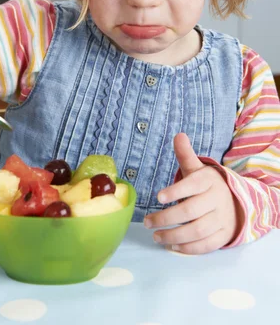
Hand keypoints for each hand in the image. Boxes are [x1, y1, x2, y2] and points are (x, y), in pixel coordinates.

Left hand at [144, 133, 239, 253]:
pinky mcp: (223, 235)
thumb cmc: (207, 185)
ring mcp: (221, 219)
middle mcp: (216, 200)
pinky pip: (206, 245)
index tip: (158, 197)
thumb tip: (179, 135)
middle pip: (191, 211)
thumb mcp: (197, 169)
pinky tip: (172, 246)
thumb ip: (186, 155)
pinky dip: (189, 248)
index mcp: (208, 181)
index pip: (192, 185)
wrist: (236, 202)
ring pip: (198, 230)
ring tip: (156, 236)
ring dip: (174, 236)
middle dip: (167, 218)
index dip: (176, 191)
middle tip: (147, 221)